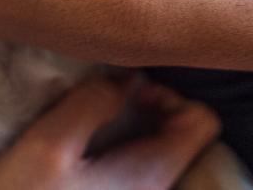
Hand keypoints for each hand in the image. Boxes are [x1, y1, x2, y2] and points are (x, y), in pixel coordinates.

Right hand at [0, 77, 220, 189]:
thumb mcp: (49, 144)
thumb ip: (92, 102)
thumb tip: (124, 77)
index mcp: (152, 175)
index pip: (203, 121)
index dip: (169, 95)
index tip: (125, 93)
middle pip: (182, 135)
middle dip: (147, 108)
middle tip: (102, 101)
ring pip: (155, 151)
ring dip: (128, 128)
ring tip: (88, 120)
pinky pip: (133, 170)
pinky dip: (115, 149)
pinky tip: (80, 149)